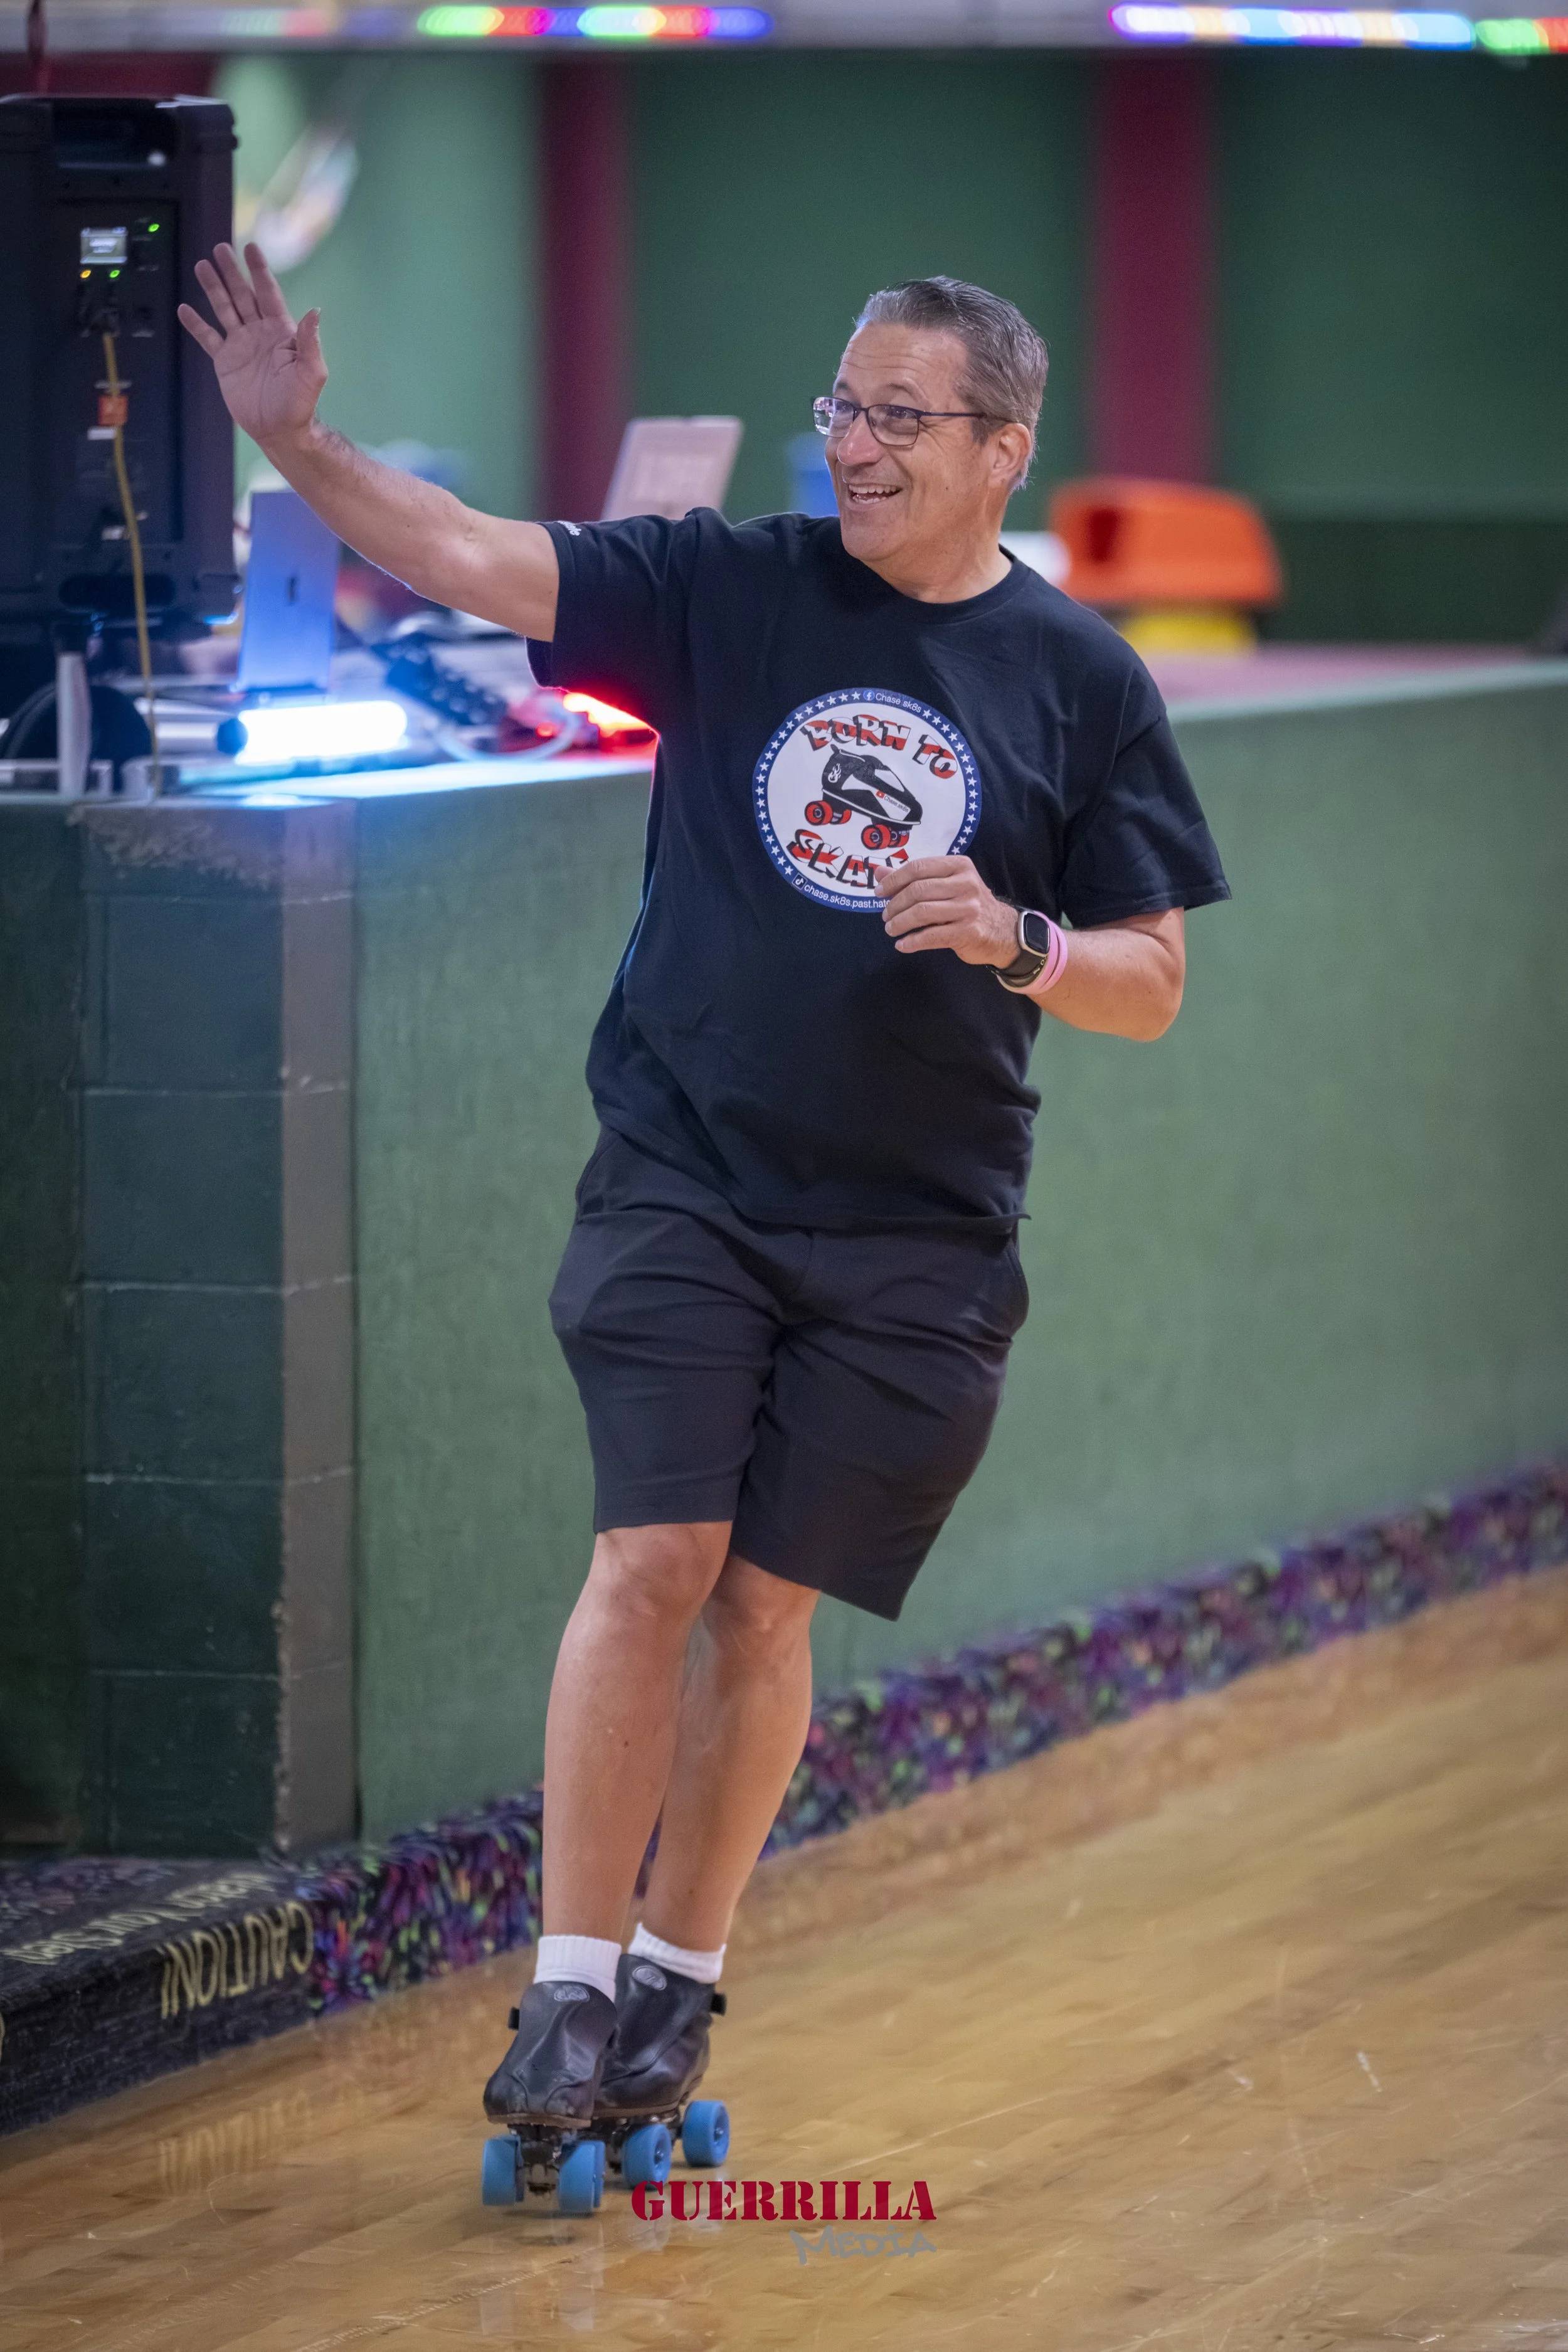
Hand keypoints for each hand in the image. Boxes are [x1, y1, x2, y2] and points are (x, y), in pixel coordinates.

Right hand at [177, 242, 326, 452]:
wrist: (279, 430)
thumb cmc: (299, 403)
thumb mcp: (311, 372)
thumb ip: (311, 342)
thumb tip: (315, 311)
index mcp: (280, 331)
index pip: (268, 294)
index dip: (259, 271)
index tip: (251, 248)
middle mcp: (259, 333)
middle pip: (242, 295)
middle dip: (231, 272)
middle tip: (220, 248)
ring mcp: (240, 345)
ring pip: (224, 309)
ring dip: (213, 288)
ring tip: (201, 266)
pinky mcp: (225, 361)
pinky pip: (208, 338)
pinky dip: (196, 324)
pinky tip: (185, 309)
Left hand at [875, 856, 1017, 965]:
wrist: (1002, 931)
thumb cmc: (968, 905)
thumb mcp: (946, 885)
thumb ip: (913, 878)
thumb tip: (878, 872)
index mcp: (959, 866)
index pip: (918, 868)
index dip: (894, 880)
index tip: (880, 892)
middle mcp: (966, 884)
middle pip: (918, 891)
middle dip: (895, 904)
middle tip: (885, 916)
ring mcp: (968, 908)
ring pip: (922, 913)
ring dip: (900, 923)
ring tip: (891, 929)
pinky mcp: (967, 932)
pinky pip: (931, 936)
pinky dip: (912, 942)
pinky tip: (902, 945)